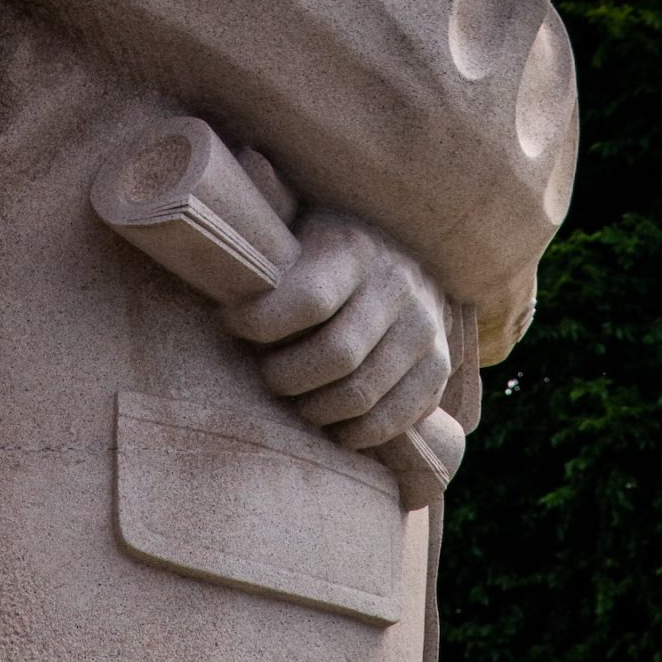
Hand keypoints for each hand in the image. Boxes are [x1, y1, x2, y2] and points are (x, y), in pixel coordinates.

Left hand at [220, 210, 451, 450]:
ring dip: (316, 409)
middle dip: (286, 376)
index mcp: (354, 248)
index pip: (307, 299)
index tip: (232, 323)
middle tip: (267, 373)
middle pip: (336, 356)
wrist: (404, 249)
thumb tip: (223, 234)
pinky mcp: (439, 366)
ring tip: (296, 397)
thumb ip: (265, 239)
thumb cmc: (325, 248)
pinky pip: (395, 419)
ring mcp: (425, 327)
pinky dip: (356, 433)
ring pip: (362, 394)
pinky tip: (333, 422)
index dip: (259, 323)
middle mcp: (397, 284)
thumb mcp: (297, 228)